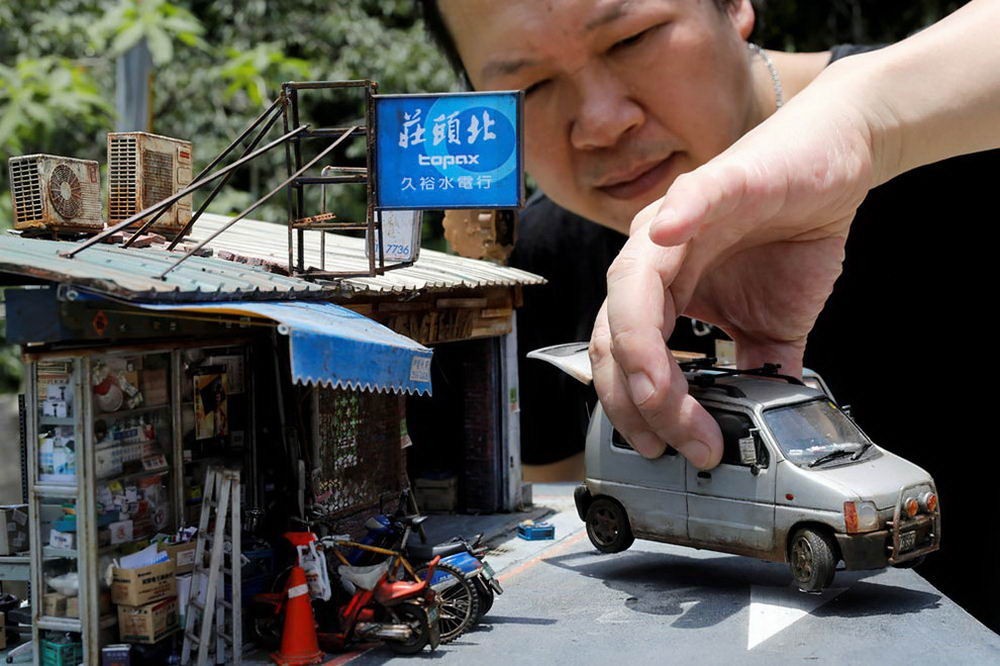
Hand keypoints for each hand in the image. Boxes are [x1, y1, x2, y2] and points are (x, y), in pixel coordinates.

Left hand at [590, 68, 882, 467]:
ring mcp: (679, 220)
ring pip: (632, 284)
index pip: (623, 360)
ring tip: (659, 390)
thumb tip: (754, 429)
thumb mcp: (772, 328)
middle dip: (637, 398)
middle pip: (614, 335)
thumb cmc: (790, 238)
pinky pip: (690, 198)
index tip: (669, 449)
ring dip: (640, 343)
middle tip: (674, 438)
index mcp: (659, 295)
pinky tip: (669, 232)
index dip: (636, 410)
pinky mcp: (718, 183)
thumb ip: (754, 372)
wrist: (830, 171)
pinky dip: (678, 215)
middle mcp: (653, 260)